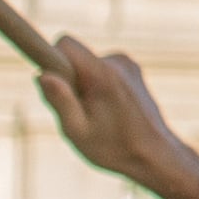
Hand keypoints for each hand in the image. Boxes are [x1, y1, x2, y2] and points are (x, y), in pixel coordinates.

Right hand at [33, 39, 187, 192]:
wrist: (157, 155)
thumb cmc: (115, 148)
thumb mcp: (78, 131)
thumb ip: (60, 101)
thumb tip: (41, 74)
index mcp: (102, 74)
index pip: (66, 43)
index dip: (52, 59)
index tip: (53, 83)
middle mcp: (117, 61)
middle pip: (76, 57)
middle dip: (69, 80)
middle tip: (79, 112)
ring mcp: (128, 64)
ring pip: (89, 66)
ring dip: (85, 86)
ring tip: (98, 116)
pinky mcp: (133, 71)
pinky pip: (103, 71)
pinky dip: (99, 87)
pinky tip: (110, 112)